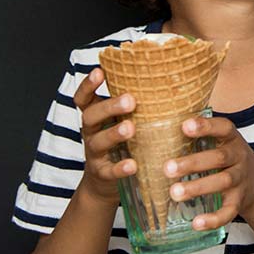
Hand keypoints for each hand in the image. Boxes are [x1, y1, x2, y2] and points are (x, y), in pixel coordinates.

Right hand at [75, 67, 136, 205]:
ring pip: (98, 142)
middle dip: (109, 106)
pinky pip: (109, 171)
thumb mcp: (123, 119)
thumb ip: (135, 103)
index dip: (88, 85)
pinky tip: (132, 164)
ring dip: (114, 133)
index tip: (99, 71)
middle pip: (91, 116)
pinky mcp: (102, 173)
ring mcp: (95, 153)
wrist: (105, 182)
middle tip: (130, 100)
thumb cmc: (122, 141)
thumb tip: (169, 77)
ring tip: (130, 128)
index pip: (84, 98)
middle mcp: (92, 132)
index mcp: (96, 116)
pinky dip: (120, 168)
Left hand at [163, 115, 253, 231]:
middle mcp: (239, 157)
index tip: (184, 126)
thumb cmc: (226, 157)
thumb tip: (156, 126)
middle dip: (193, 163)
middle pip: (219, 157)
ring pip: (222, 182)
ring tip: (174, 193)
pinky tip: (196, 223)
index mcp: (231, 139)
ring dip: (198, 187)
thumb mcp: (219, 142)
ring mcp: (240, 179)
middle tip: (167, 168)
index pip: (223, 127)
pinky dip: (214, 219)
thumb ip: (198, 136)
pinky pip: (229, 211)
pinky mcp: (239, 201)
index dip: (206, 126)